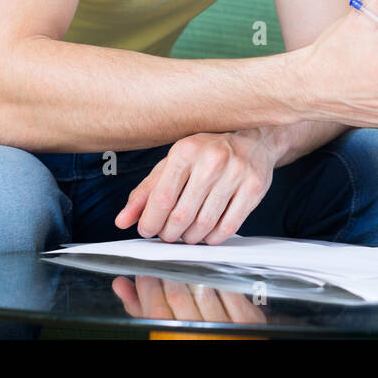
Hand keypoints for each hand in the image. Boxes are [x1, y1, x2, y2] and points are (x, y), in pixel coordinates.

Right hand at [112, 276, 267, 324]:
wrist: (227, 345)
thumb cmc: (188, 335)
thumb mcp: (160, 329)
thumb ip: (141, 309)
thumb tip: (122, 285)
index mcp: (173, 339)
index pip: (156, 308)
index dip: (148, 285)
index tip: (146, 272)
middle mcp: (200, 335)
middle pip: (178, 295)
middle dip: (167, 274)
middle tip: (162, 264)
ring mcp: (227, 328)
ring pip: (203, 288)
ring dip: (191, 271)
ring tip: (183, 266)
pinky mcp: (248, 321)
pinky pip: (229, 289)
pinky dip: (217, 277)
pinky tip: (208, 274)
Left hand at [114, 130, 276, 243]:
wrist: (253, 139)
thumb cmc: (206, 153)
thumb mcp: (172, 164)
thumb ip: (146, 192)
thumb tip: (122, 221)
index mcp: (187, 150)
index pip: (162, 197)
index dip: (150, 221)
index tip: (147, 230)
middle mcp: (213, 159)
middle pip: (182, 215)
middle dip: (169, 233)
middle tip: (168, 234)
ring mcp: (236, 173)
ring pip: (205, 224)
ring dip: (191, 238)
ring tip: (187, 234)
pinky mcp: (254, 188)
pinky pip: (229, 226)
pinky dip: (214, 238)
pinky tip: (207, 234)